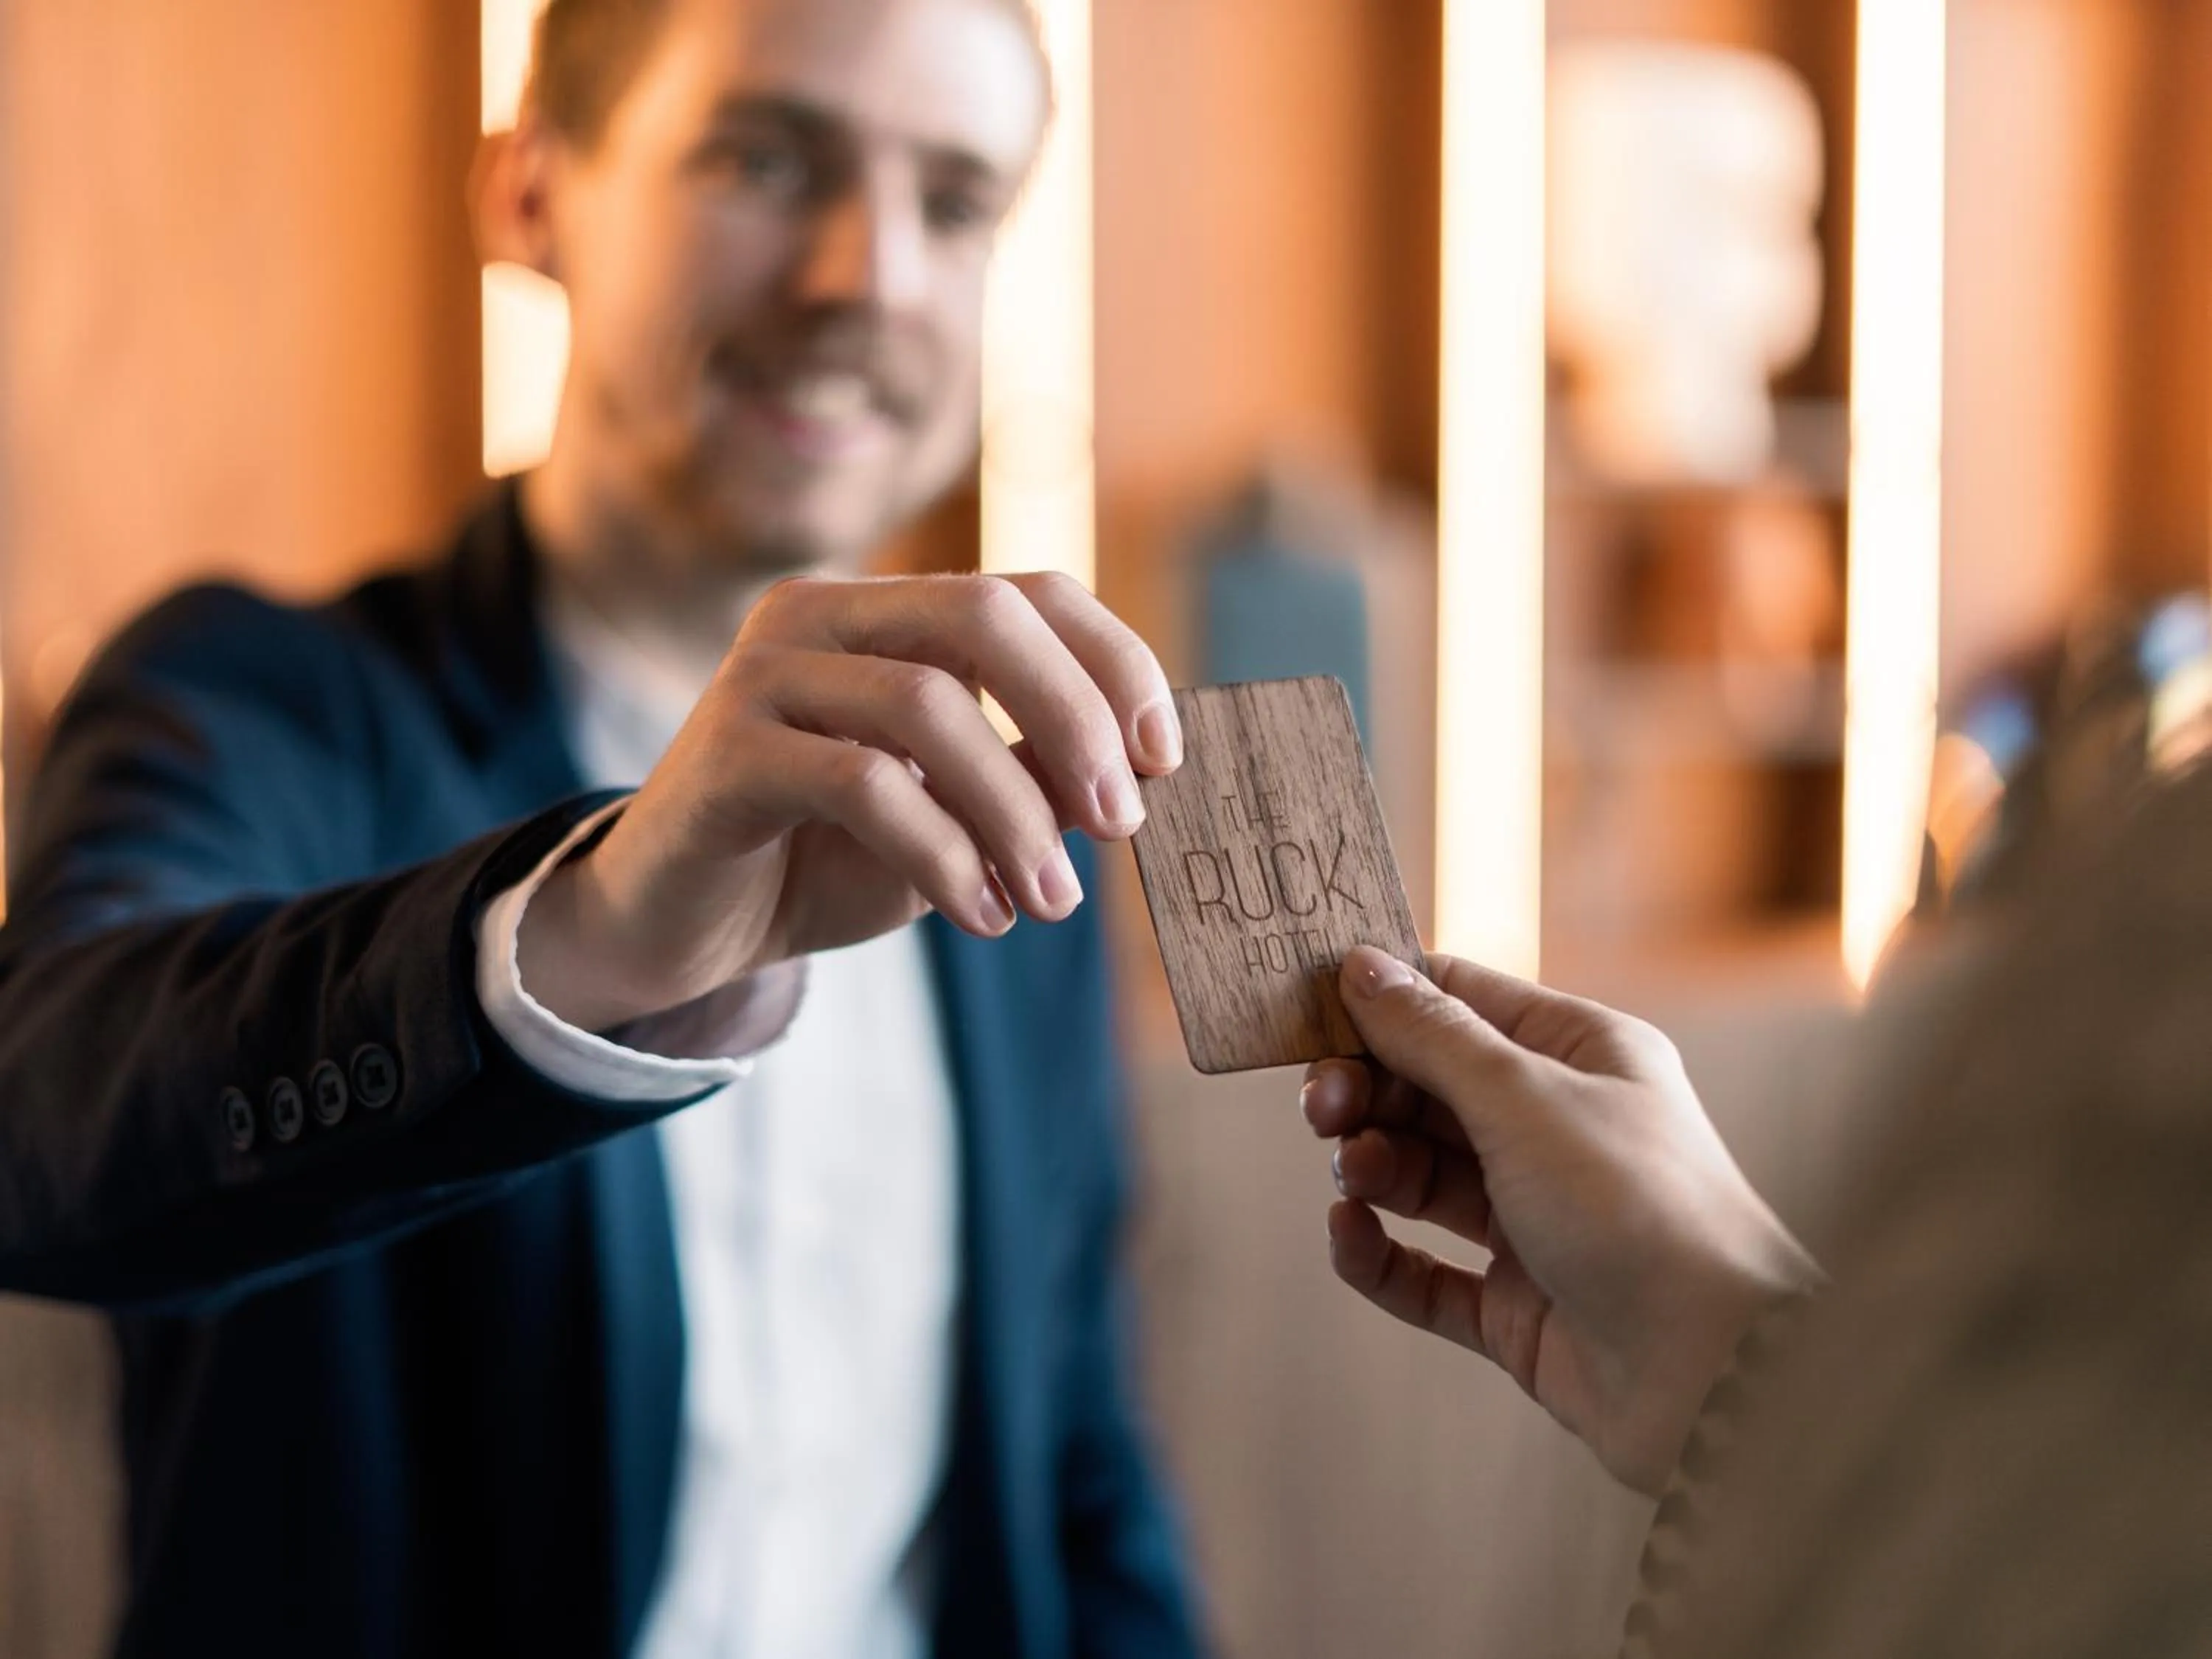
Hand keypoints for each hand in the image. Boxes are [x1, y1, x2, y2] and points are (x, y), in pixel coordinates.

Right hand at [519, 572, 1180, 1029]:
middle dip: (1074, 719)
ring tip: (1050, 902)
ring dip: (1015, 814)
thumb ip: (1035, 776)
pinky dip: (943, 855)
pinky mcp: (728, 752)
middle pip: (984, 617)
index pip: (1029, 592)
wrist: (685, 928)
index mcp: (886, 609)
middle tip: (1123, 823)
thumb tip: (1145, 770)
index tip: (1165, 758)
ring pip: (929, 706)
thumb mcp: (958, 814)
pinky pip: (864, 784)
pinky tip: (980, 915)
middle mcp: (820, 615)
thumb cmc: (830, 859)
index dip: (1114, 663)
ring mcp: (764, 673)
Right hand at [1303, 948, 1819, 1496]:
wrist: (1718, 1372)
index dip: (1384, 1002)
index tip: (1308, 1013)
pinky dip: (1378, 1253)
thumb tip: (1363, 966)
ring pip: (1422, 1176)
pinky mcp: (1517, 1306)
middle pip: (1431, 1089)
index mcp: (1582, 1056)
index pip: (1463, 1001)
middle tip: (1321, 1109)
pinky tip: (1349, 1235)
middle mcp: (1560, 1130)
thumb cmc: (1641, 1209)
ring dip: (1372, 1167)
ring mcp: (1537, 1221)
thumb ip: (1434, 1036)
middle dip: (1368, 1092)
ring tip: (1357, 1174)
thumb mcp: (1526, 1097)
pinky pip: (1423, 1272)